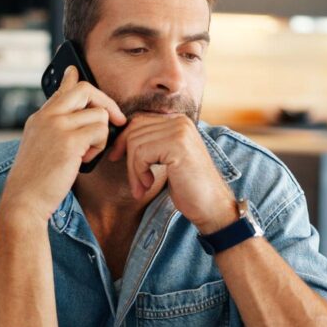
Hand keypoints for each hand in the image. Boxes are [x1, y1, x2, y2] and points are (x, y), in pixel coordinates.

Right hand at [0, 66, 126, 222]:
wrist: (23, 201)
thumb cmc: (35, 181)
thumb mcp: (41, 148)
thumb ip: (56, 129)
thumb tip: (76, 120)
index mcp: (39, 118)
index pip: (61, 89)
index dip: (72, 79)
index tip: (75, 72)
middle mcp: (47, 116)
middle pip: (85, 89)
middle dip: (106, 103)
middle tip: (116, 120)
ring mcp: (57, 126)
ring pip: (99, 114)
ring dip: (101, 136)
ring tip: (87, 153)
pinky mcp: (69, 141)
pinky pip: (101, 131)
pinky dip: (99, 146)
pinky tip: (85, 159)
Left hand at [106, 113, 236, 232]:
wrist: (211, 206)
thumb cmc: (188, 186)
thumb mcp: (166, 159)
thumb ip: (151, 143)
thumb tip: (119, 138)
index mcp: (178, 121)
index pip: (139, 121)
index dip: (123, 139)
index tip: (116, 157)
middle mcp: (180, 121)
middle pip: (134, 130)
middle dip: (127, 157)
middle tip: (134, 182)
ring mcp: (180, 131)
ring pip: (135, 143)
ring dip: (133, 170)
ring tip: (142, 187)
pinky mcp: (177, 145)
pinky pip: (141, 154)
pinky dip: (138, 173)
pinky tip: (149, 185)